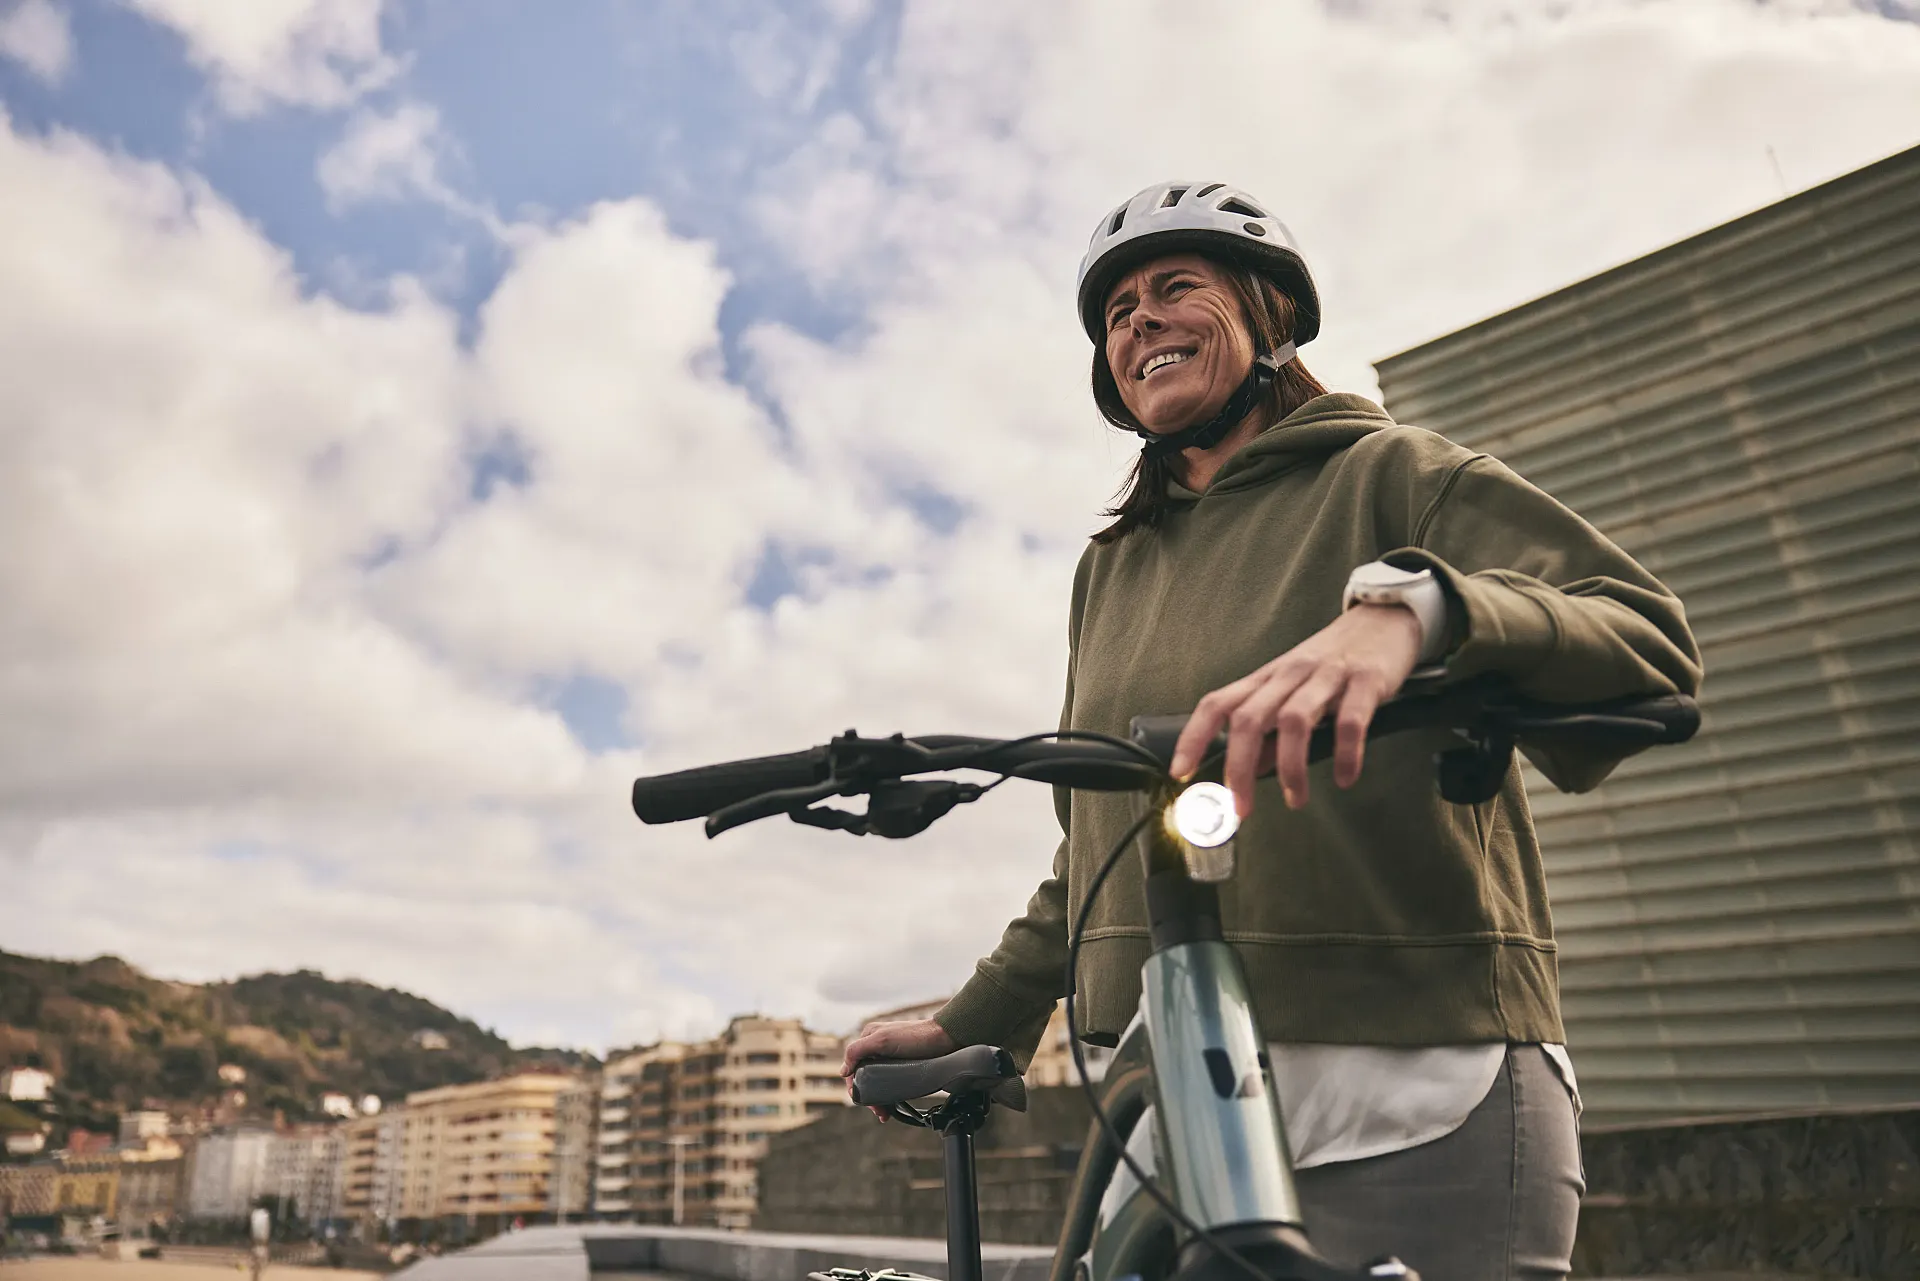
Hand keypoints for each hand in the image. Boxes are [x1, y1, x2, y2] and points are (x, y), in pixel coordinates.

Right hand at [840, 1017, 956, 1119]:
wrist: (945, 1038)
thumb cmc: (916, 1037)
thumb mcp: (883, 1040)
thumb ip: (858, 1051)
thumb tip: (843, 1071)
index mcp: (869, 1036)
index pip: (852, 1064)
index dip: (854, 1084)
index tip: (860, 1100)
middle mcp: (877, 1046)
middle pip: (864, 1075)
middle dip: (868, 1095)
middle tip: (877, 1111)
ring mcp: (889, 1056)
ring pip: (876, 1081)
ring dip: (877, 1099)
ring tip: (884, 1113)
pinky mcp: (901, 1064)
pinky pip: (889, 1082)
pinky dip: (888, 1095)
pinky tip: (891, 1107)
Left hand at [1169, 603, 1423, 816]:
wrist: (1385, 617)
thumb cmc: (1335, 658)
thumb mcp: (1296, 689)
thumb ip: (1273, 731)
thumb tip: (1254, 770)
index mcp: (1267, 678)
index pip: (1218, 704)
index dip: (1194, 736)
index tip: (1181, 772)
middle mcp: (1290, 674)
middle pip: (1250, 718)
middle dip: (1239, 767)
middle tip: (1241, 807)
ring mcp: (1327, 676)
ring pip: (1293, 721)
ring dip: (1290, 767)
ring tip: (1295, 799)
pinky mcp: (1365, 681)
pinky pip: (1350, 721)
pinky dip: (1345, 754)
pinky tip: (1345, 778)